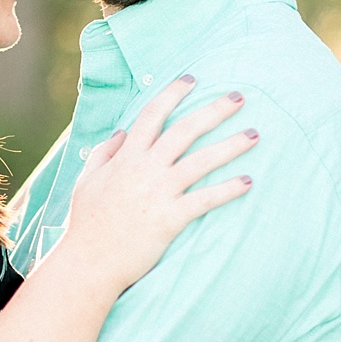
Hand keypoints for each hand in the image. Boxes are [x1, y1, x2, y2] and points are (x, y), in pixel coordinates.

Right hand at [57, 75, 256, 292]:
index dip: (173, 93)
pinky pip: (206, 199)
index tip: (192, 79)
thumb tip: (121, 132)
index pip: (152, 114)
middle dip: (214, 110)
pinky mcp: (170, 218)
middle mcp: (144, 168)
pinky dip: (228, 189)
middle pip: (185, 130)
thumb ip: (103, 153)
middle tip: (239, 97)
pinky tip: (249, 181)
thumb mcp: (87, 181)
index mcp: (125, 157)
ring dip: (231, 145)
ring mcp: (159, 192)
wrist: (89, 261)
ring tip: (255, 134)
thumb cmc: (86, 224)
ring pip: (201, 161)